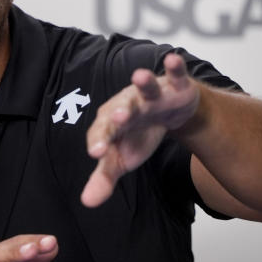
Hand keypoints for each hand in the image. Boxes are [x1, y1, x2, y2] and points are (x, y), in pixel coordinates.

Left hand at [82, 52, 200, 206]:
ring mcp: (151, 94)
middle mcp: (129, 105)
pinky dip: (174, 67)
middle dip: (122, 113)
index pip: (102, 133)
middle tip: (118, 118)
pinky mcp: (174, 87)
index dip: (100, 141)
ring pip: (146, 88)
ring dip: (143, 82)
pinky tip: (172, 59)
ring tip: (140, 76)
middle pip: (123, 109)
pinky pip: (174, 75)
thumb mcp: (122, 158)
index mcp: (111, 124)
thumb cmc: (137, 134)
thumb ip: (104, 177)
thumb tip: (87, 202)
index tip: (97, 153)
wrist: (168, 114)